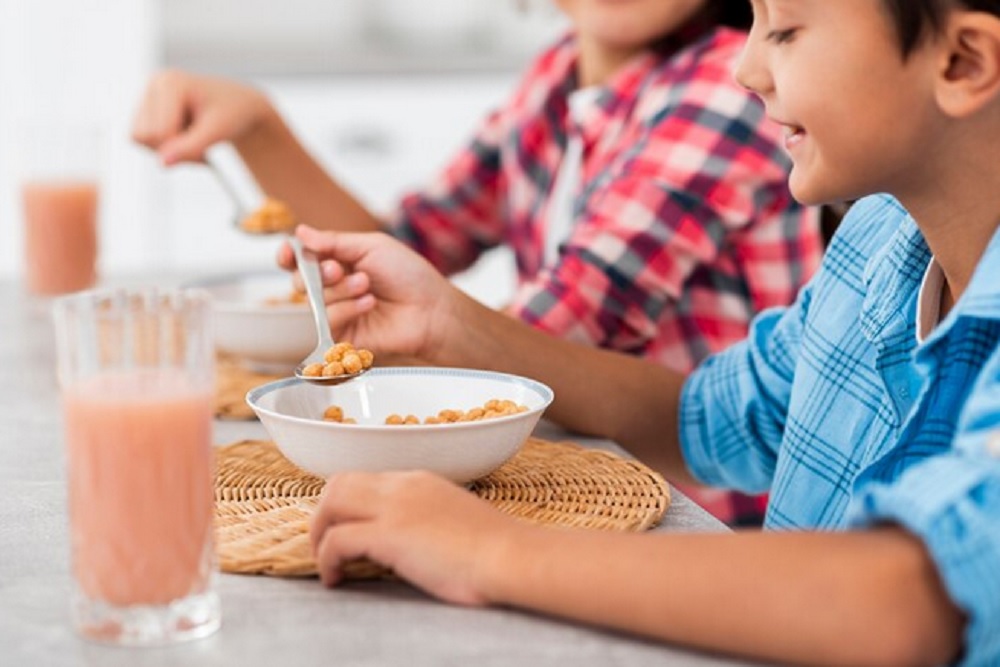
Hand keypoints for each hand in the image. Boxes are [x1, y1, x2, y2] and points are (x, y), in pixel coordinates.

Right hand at [131, 69, 273, 164]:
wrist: (240, 106)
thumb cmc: (234, 113)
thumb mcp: (218, 132)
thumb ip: (190, 148)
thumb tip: (162, 164)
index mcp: (171, 83)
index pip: (160, 133)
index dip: (183, 148)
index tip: (208, 142)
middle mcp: (154, 85)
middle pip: (145, 136)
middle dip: (174, 148)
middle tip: (202, 141)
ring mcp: (148, 96)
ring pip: (139, 138)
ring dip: (168, 147)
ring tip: (194, 136)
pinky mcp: (146, 108)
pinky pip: (142, 139)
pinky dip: (165, 144)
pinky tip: (185, 134)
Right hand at [278, 225, 468, 363]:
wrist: (431, 308)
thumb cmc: (408, 275)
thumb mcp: (371, 247)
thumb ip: (334, 242)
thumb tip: (300, 232)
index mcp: (339, 263)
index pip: (303, 260)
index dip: (290, 256)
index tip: (290, 252)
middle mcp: (335, 289)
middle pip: (300, 281)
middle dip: (316, 273)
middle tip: (338, 269)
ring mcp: (339, 313)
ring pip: (314, 301)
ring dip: (340, 289)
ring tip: (367, 285)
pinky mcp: (344, 336)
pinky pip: (328, 320)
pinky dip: (347, 308)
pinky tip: (369, 304)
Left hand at [310, 469, 519, 604]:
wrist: (510, 556)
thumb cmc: (496, 548)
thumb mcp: (455, 518)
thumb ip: (428, 518)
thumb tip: (413, 540)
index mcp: (419, 480)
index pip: (367, 480)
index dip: (348, 505)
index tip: (345, 529)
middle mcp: (402, 486)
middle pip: (339, 483)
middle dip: (324, 513)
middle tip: (324, 543)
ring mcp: (394, 507)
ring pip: (331, 502)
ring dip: (319, 532)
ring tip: (325, 561)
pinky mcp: (388, 534)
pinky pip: (337, 540)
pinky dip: (326, 560)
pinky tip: (335, 578)